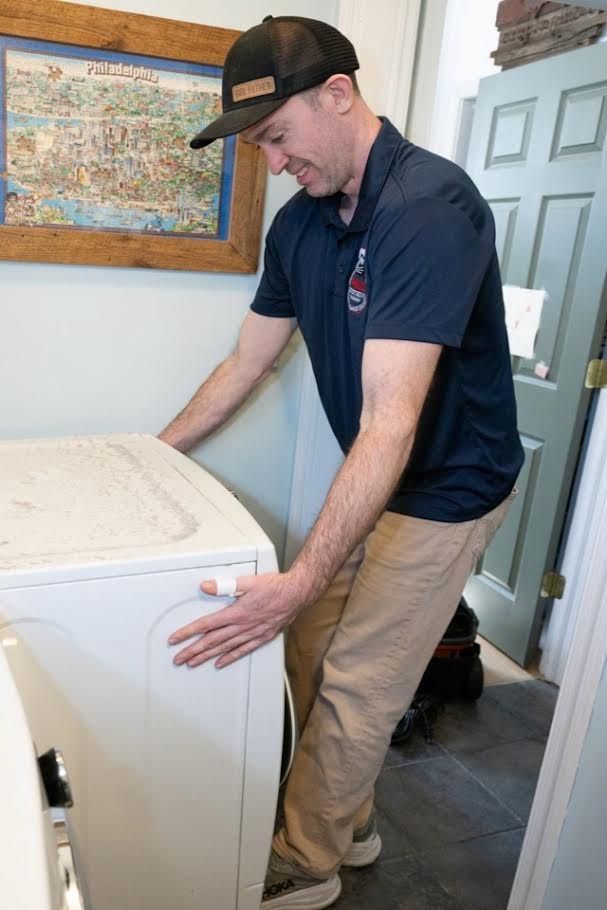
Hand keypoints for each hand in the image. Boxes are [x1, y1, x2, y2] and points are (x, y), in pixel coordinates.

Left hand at [167, 572, 304, 668]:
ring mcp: (252, 634)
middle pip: (212, 641)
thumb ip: (225, 585)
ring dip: (206, 657)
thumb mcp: (248, 582)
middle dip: (193, 651)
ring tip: (193, 663)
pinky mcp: (261, 637)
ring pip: (224, 648)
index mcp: (236, 613)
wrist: (297, 594)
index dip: (188, 632)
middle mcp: (242, 626)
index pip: (206, 625)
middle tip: (178, 659)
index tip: (175, 639)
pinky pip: (242, 650)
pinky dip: (230, 658)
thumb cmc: (274, 587)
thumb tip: (205, 586)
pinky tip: (220, 663)